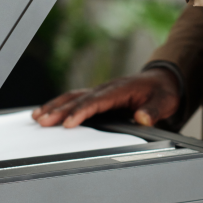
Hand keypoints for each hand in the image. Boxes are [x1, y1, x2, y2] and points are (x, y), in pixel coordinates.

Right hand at [31, 68, 180, 128]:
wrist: (162, 80)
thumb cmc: (162, 92)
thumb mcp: (165, 101)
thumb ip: (154, 110)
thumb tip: (142, 118)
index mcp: (121, 89)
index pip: (97, 101)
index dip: (82, 111)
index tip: (69, 122)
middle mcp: (107, 88)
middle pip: (79, 98)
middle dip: (60, 110)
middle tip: (43, 121)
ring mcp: (100, 91)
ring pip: (73, 97)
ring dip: (55, 106)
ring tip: (37, 117)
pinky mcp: (98, 96)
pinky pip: (75, 99)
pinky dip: (59, 105)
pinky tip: (47, 113)